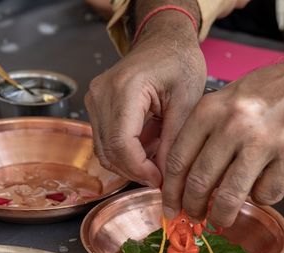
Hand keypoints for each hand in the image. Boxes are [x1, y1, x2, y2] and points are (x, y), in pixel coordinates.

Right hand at [85, 14, 205, 187]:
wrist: (165, 40)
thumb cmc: (179, 62)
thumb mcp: (188, 102)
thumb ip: (174, 141)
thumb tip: (164, 176)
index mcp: (125, 89)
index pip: (121, 144)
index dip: (139, 170)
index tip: (160, 181)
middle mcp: (101, 94)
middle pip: (108, 151)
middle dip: (135, 172)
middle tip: (162, 179)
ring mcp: (95, 100)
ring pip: (104, 150)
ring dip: (129, 165)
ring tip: (157, 165)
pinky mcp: (97, 106)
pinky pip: (105, 141)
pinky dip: (125, 154)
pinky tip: (147, 152)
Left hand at [162, 55, 283, 226]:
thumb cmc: (270, 94)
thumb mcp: (228, 101)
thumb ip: (205, 133)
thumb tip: (185, 180)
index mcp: (210, 109)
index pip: (178, 160)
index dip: (171, 191)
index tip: (171, 207)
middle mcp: (234, 124)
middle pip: (200, 182)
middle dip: (194, 207)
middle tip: (195, 217)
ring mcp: (264, 140)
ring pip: (230, 196)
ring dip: (223, 215)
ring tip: (222, 219)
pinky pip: (267, 194)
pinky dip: (263, 198)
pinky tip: (265, 188)